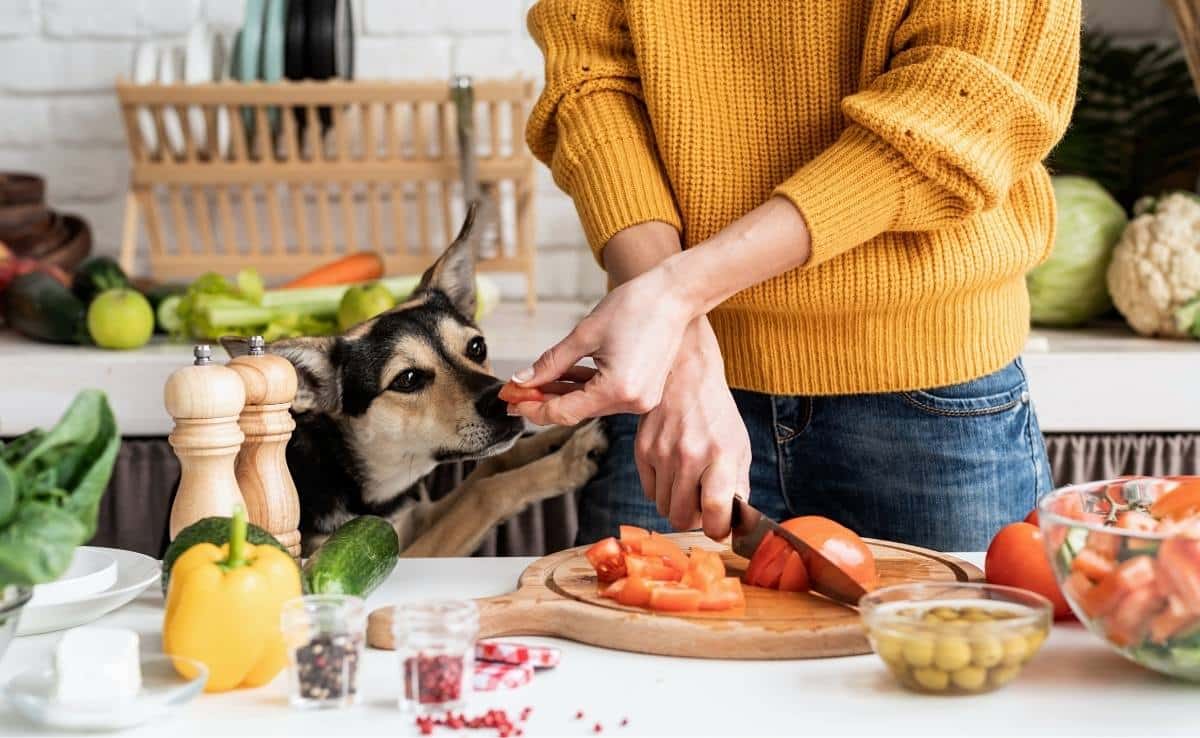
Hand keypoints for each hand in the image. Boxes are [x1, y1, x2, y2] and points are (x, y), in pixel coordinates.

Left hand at [509, 264, 694, 425]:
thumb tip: (523, 380)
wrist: (675, 295)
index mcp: (617, 390)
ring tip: (535, 383)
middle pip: (577, 411)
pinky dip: (584, 388)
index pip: (564, 412)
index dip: (533, 408)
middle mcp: (632, 402)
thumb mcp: (585, 334)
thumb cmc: (636, 306)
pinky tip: (563, 378)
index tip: (511, 399)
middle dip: (544, 401)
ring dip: (563, 394)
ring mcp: (641, 399)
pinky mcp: (645, 391)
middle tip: (515, 392)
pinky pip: (606, 396)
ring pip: (590, 404)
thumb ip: (551, 363)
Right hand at [635, 319, 749, 539]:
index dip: (718, 529)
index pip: (715, 511)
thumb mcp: (738, 445)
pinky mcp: (642, 450)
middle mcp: (689, 456)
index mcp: (721, 455)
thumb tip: (732, 521)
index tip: (720, 527)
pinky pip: (649, 491)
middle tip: (702, 506)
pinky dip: (662, 490)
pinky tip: (673, 471)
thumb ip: (738, 485)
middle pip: (682, 517)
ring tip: (689, 484)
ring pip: (664, 508)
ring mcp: (662, 453)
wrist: (685, 375)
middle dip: (694, 520)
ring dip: (677, 504)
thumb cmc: (716, 413)